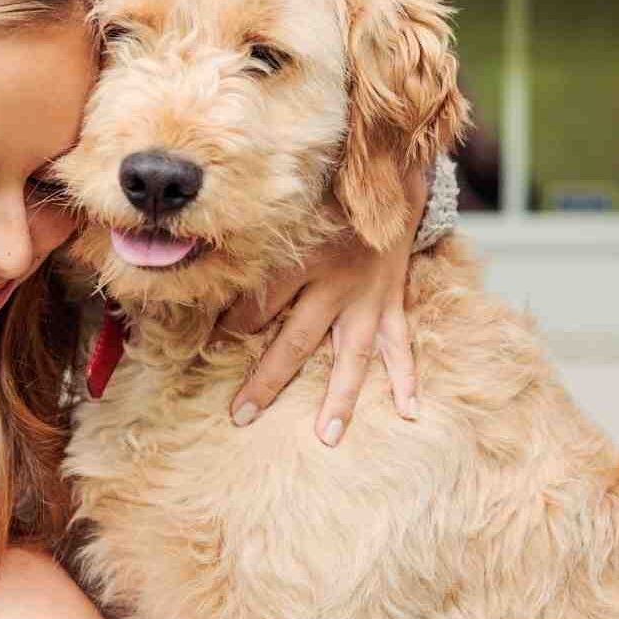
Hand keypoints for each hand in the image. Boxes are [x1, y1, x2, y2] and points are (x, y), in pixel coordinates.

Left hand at [214, 167, 427, 446]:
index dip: (231, 329)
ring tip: (328, 437)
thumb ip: (260, 255)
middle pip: (296, 340)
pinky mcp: (392, 300)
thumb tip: (218, 291)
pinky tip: (410, 410)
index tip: (209, 350)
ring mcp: (368, 296)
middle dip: (267, 381)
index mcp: (302, 260)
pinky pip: (400, 344)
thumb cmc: (326, 204)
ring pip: (352, 355)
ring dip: (339, 398)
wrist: (386, 182)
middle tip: (241, 416)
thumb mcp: (288, 222)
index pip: (258, 304)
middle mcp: (335, 282)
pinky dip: (406, 378)